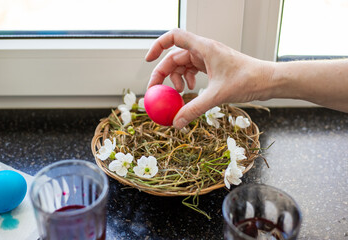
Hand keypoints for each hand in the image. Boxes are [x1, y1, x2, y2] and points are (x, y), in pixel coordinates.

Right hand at [145, 29, 273, 128]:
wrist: (268, 80)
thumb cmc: (247, 80)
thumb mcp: (217, 96)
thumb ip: (194, 109)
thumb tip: (176, 123)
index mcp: (204, 47)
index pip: (173, 37)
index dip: (157, 46)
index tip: (147, 61)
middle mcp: (204, 49)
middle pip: (174, 56)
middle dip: (163, 73)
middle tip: (156, 92)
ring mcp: (208, 58)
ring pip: (182, 65)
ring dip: (176, 79)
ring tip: (181, 94)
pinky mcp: (212, 66)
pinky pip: (192, 70)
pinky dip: (187, 80)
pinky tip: (191, 91)